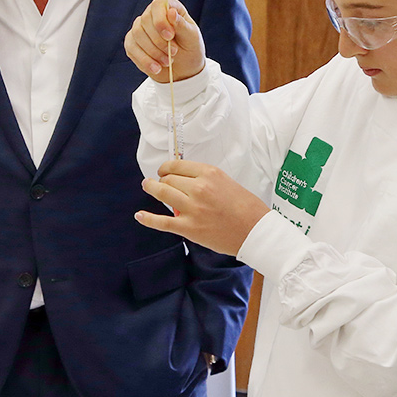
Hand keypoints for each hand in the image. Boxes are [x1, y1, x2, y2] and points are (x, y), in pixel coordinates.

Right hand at [124, 0, 205, 81]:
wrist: (183, 69)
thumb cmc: (189, 49)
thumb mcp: (191, 37)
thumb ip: (182, 25)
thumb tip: (171, 12)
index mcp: (168, 8)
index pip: (157, 6)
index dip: (161, 21)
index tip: (170, 36)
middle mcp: (151, 15)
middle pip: (145, 21)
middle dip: (159, 40)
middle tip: (174, 53)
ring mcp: (139, 29)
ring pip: (137, 34)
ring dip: (153, 51)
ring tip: (167, 62)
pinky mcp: (132, 43)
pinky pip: (132, 48)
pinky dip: (145, 60)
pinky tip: (156, 68)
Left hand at [136, 160, 268, 255]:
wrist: (257, 232)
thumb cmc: (247, 207)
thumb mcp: (227, 182)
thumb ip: (206, 179)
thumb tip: (186, 178)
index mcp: (209, 174)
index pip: (177, 165)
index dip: (167, 168)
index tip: (164, 170)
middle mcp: (198, 188)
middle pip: (169, 179)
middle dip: (162, 180)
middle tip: (160, 182)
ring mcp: (192, 209)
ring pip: (162, 193)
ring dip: (151, 188)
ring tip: (147, 186)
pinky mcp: (189, 228)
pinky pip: (162, 222)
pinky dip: (148, 219)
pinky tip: (139, 215)